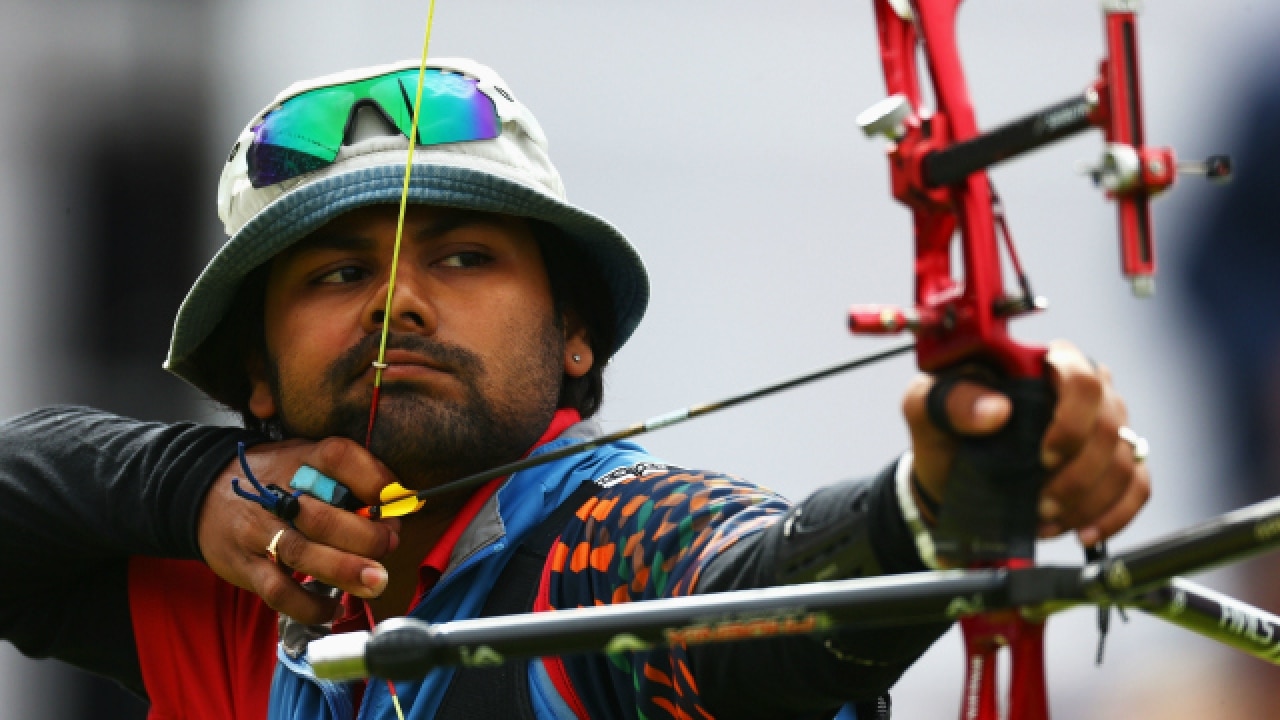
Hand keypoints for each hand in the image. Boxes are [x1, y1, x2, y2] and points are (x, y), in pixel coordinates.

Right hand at [197, 437, 401, 624]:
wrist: (204, 494)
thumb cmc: (274, 479)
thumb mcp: (306, 459)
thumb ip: (347, 478)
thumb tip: (397, 507)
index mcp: (300, 459)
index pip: (339, 457)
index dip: (374, 478)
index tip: (396, 499)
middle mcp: (278, 495)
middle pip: (325, 516)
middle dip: (367, 536)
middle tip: (389, 544)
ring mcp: (258, 531)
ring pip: (303, 554)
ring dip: (345, 570)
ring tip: (375, 581)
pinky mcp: (245, 566)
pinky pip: (279, 591)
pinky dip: (309, 606)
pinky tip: (333, 609)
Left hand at [903, 340, 1150, 545]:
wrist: (948, 474)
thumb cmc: (943, 430)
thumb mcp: (927, 408)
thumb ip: (950, 400)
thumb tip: (995, 410)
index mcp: (1041, 364)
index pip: (1082, 377)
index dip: (1071, 421)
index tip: (1043, 456)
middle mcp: (1084, 392)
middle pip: (1109, 427)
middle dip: (1076, 476)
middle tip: (1039, 503)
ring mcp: (1104, 428)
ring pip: (1123, 462)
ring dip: (1087, 500)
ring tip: (1046, 519)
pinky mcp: (1114, 463)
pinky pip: (1137, 487)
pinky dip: (1114, 515)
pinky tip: (1082, 531)